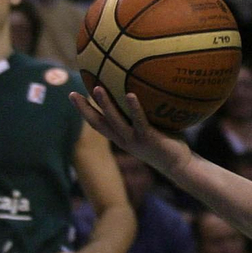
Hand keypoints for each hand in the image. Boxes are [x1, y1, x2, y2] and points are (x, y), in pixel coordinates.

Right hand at [69, 85, 188, 174]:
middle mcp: (123, 140)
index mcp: (121, 137)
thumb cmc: (165, 143)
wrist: (178, 164)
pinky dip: (134, 108)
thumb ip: (141, 115)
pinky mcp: (148, 138)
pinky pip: (139, 121)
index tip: (72, 96)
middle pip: (98, 123)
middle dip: (84, 109)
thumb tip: (139, 91)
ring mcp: (134, 140)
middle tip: (73, 94)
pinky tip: (131, 95)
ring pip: (115, 121)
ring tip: (98, 88)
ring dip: (105, 105)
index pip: (97, 123)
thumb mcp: (148, 129)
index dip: (83, 111)